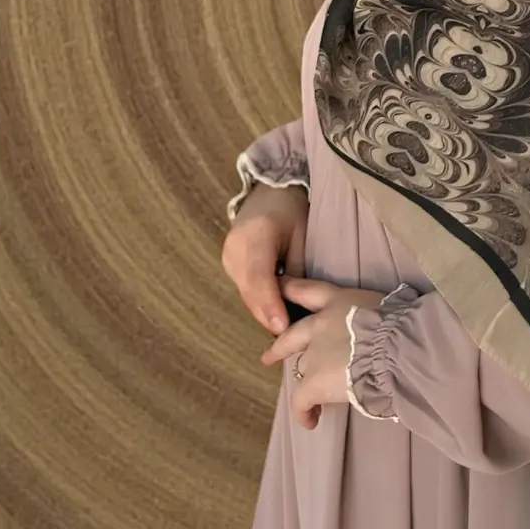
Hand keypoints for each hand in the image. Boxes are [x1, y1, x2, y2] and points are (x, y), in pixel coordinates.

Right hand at [221, 182, 308, 332]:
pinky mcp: (228, 263)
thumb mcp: (302, 235)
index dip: (270, 304)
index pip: (259, 278)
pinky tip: (274, 314)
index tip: (282, 327)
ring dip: (263, 312)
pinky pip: (244, 288)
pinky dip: (258, 301)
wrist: (269, 190)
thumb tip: (296, 304)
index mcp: (254, 236)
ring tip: (285, 332)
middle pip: (250, 291)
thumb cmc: (292, 209)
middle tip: (288, 338)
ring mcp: (227, 257)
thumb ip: (297, 268)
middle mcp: (234, 249)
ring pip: (245, 294)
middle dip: (268, 316)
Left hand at [260, 275, 385, 429]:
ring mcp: (314, 352)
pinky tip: (311, 421)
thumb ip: (375, 315)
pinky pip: (301, 401)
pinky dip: (304, 412)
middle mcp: (321, 323)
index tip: (277, 288)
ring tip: (306, 401)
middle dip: (280, 347)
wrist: (398, 349)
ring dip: (303, 381)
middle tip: (269, 356)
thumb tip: (389, 327)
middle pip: (291, 334)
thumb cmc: (403, 326)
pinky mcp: (313, 382)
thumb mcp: (387, 308)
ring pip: (300, 368)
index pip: (308, 290)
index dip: (290, 289)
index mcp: (340, 300)